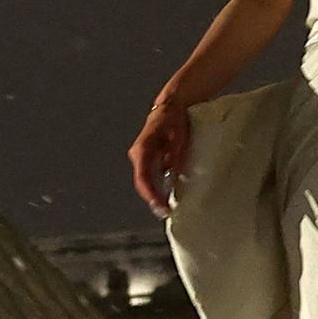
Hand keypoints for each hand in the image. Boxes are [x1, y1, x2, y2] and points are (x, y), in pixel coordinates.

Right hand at [128, 96, 192, 214]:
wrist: (173, 105)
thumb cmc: (175, 118)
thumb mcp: (179, 135)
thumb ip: (175, 153)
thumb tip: (172, 173)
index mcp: (143, 148)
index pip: (143, 177)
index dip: (151, 194)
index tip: (160, 206)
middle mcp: (138, 153)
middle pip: (143, 182)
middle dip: (153, 199)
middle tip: (166, 213)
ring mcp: (142, 156)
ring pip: (146, 181)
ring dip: (155, 194)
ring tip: (166, 208)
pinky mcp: (148, 158)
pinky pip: (150, 176)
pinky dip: (158, 187)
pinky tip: (167, 196)